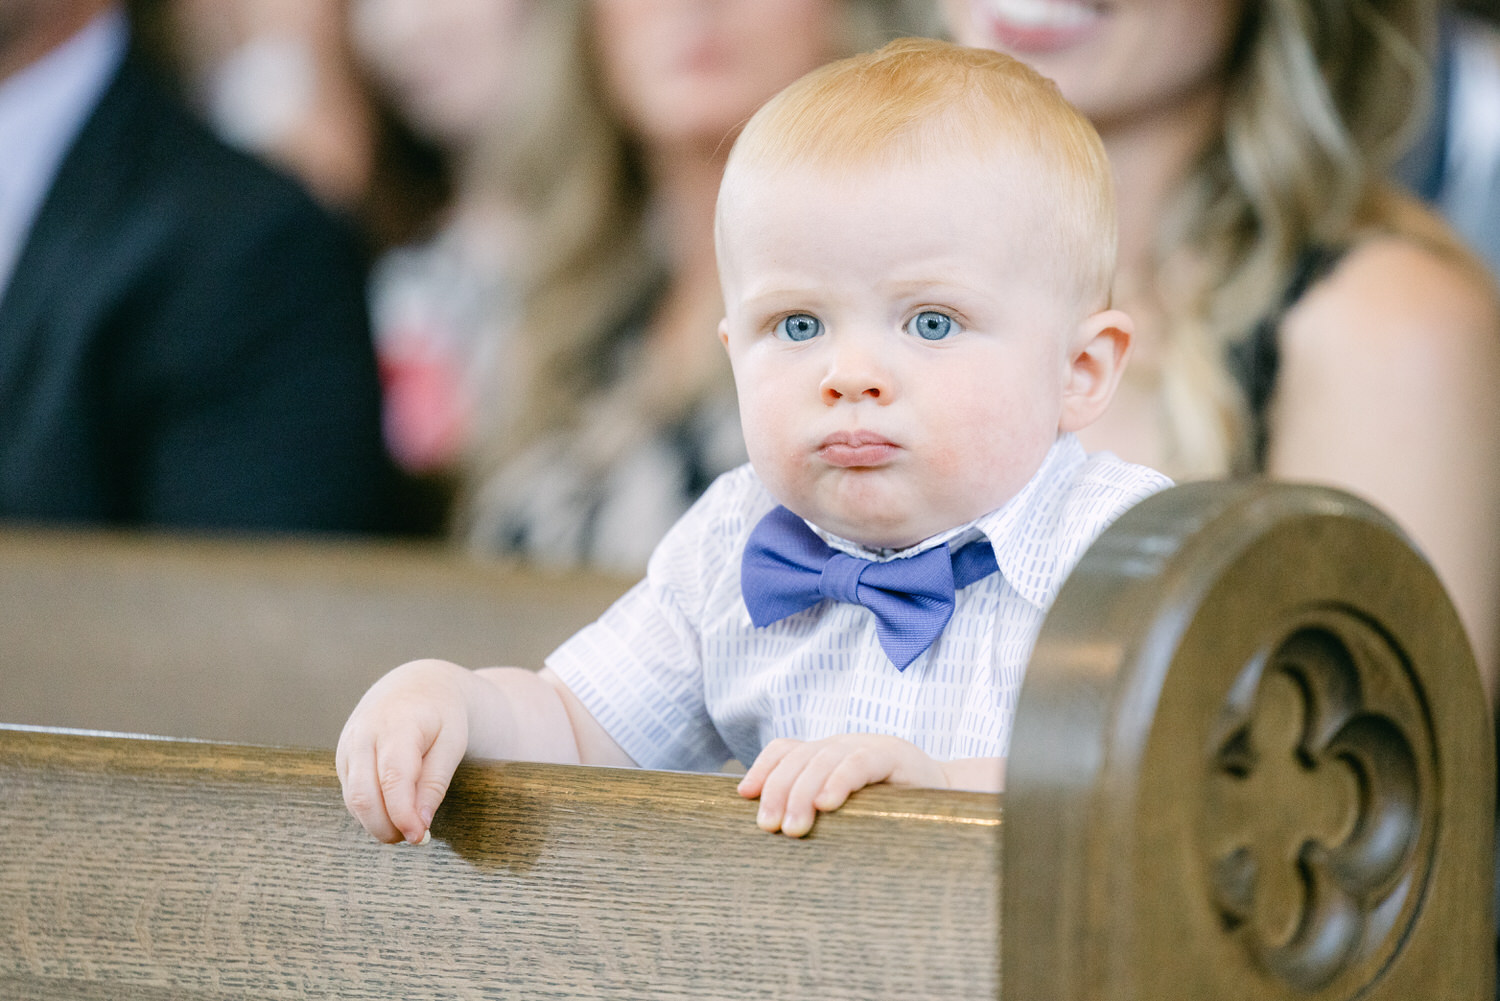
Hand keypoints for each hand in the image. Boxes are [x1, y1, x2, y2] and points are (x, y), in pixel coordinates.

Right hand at [336, 659, 472, 844]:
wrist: (415, 686)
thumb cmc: (441, 716)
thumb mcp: (452, 743)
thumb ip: (435, 783)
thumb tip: (420, 825)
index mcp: (396, 725)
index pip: (393, 779)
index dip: (403, 814)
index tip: (419, 837)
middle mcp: (363, 735)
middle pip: (363, 796)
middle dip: (387, 827)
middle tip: (415, 837)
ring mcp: (347, 747)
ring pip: (354, 800)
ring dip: (378, 823)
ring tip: (409, 824)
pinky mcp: (343, 758)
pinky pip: (352, 795)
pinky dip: (371, 811)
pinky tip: (394, 810)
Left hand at [736, 733, 946, 837]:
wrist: (949, 802)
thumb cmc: (891, 812)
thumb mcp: (848, 809)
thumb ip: (816, 810)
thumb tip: (773, 833)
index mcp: (827, 754)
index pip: (785, 749)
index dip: (763, 769)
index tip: (744, 796)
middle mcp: (843, 745)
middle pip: (799, 757)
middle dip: (778, 791)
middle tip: (768, 827)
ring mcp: (868, 746)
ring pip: (823, 760)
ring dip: (802, 793)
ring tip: (793, 828)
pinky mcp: (894, 755)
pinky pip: (859, 763)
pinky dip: (839, 781)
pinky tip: (827, 804)